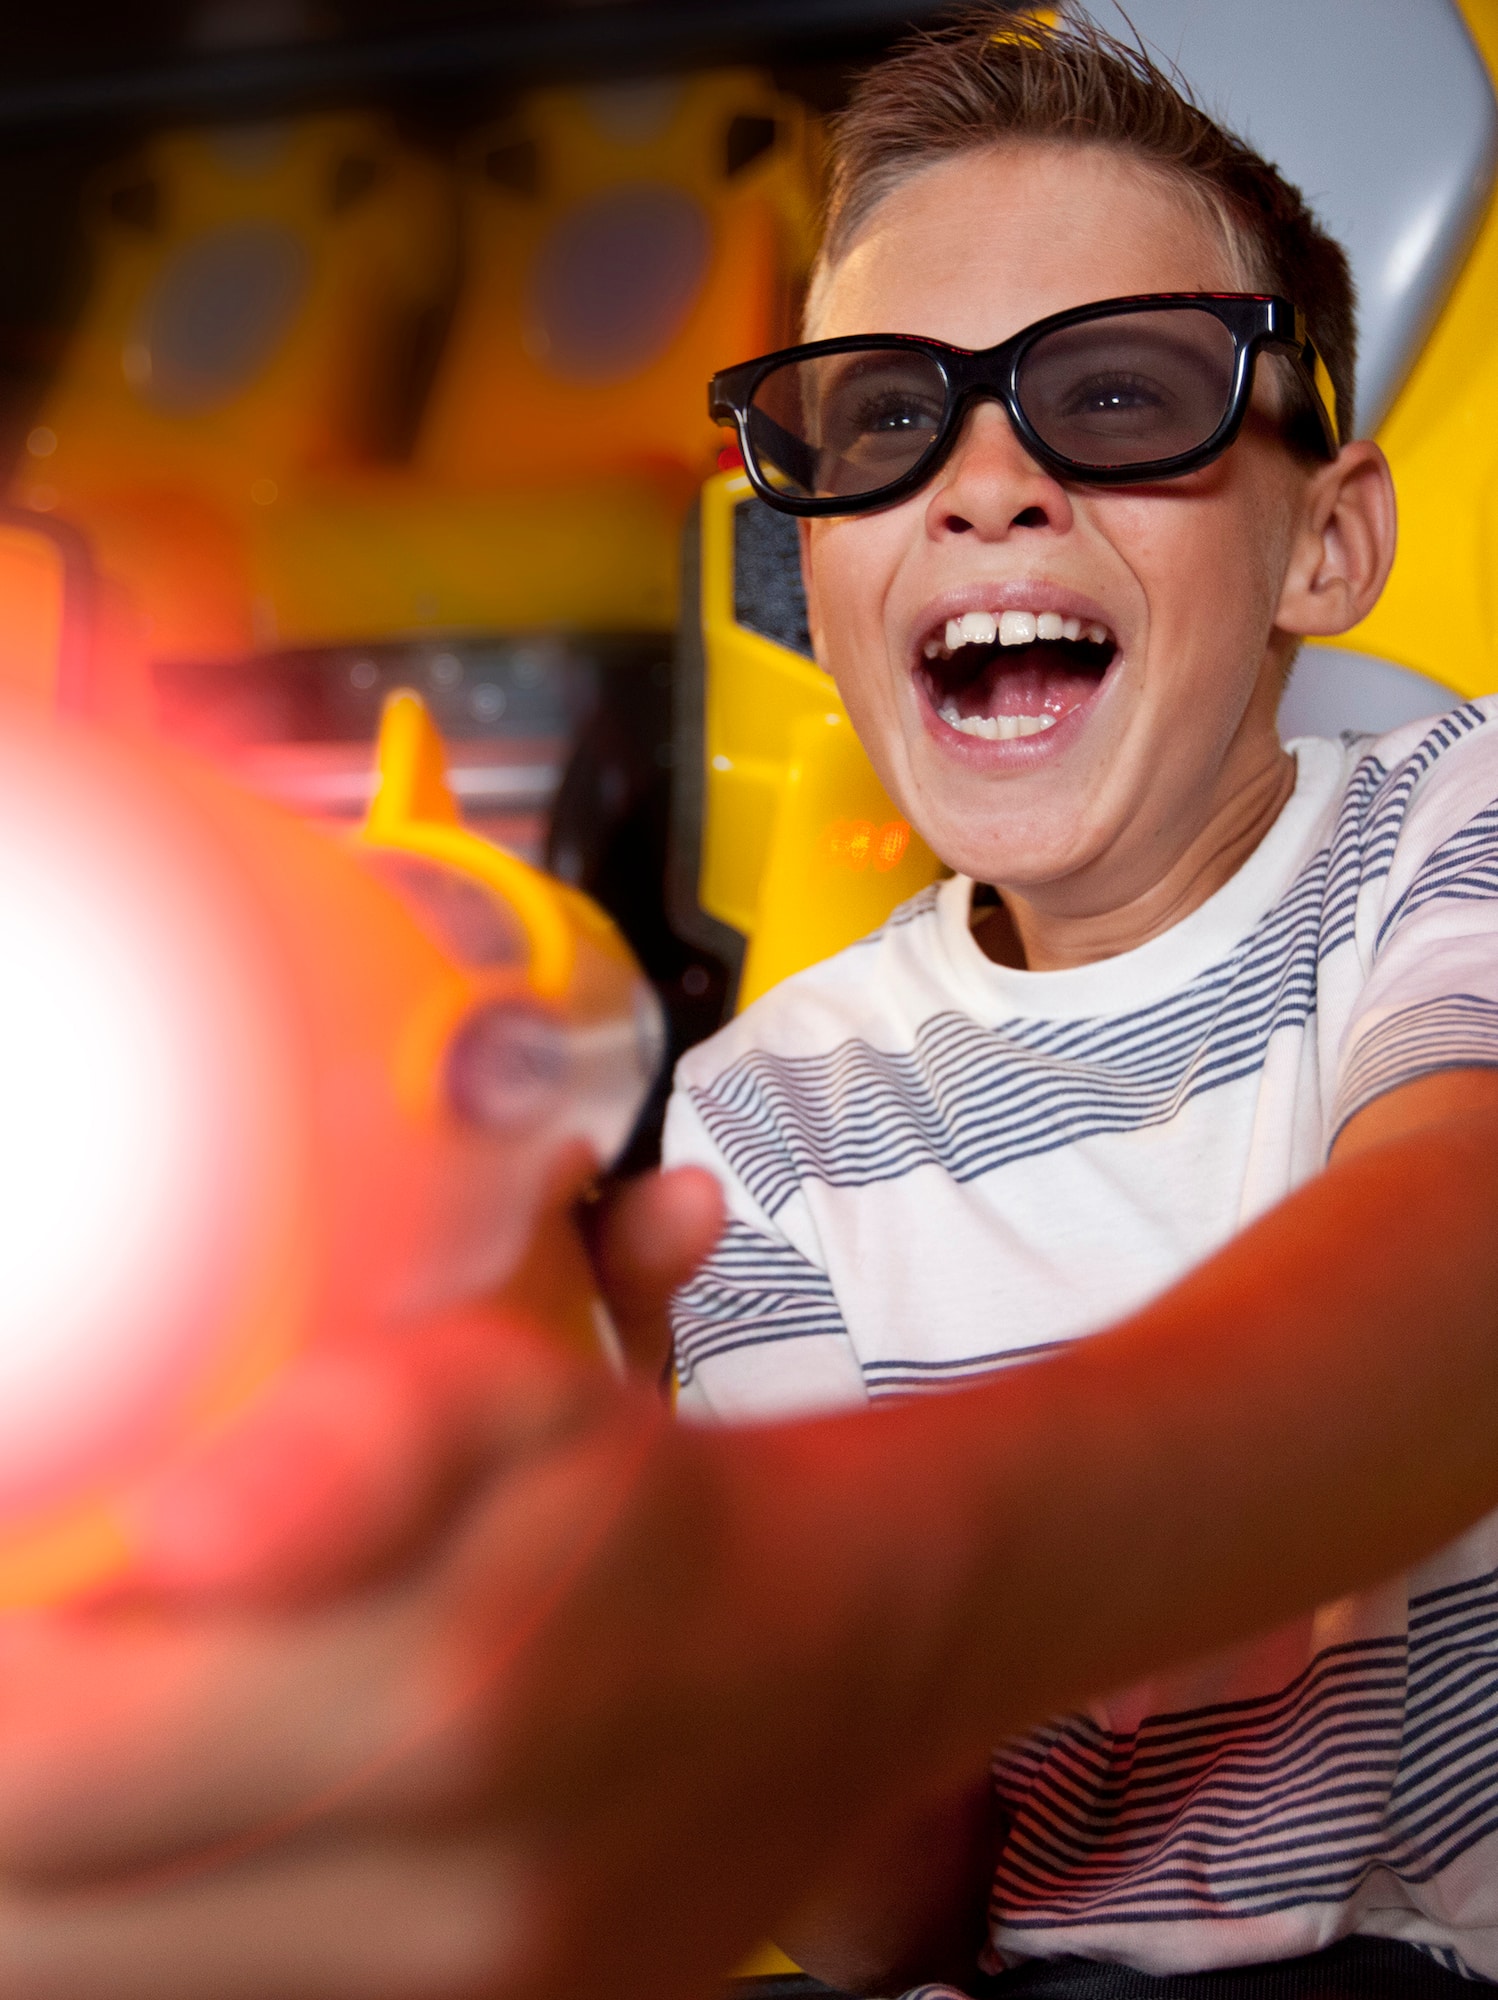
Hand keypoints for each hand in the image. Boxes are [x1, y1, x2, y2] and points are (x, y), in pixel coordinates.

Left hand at [0, 1164, 774, 1998]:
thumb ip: (349, 1439)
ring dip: (52, 1882)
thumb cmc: (650, 1515)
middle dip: (4, 1792)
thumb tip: (167, 1535)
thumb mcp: (521, 1397)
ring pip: (101, 1985)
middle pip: (32, 1927)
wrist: (822, 1671)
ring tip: (110, 1747)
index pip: (38, 1779)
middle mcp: (443, 1921)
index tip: (14, 1601)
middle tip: (47, 1678)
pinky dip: (137, 1936)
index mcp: (447, 1711)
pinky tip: (175, 1843)